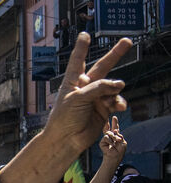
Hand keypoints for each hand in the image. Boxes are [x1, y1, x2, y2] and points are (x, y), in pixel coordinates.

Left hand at [43, 34, 130, 154]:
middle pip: (102, 67)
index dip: (82, 48)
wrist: (66, 139)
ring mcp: (96, 98)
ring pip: (113, 87)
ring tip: (112, 98)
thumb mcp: (78, 98)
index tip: (85, 35)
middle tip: (127, 41)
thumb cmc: (64, 117)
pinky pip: (116, 101)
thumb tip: (119, 84)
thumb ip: (99, 87)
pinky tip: (118, 107)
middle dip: (115, 55)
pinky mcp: (104, 108)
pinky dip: (118, 102)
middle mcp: (85, 87)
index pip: (78, 60)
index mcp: (73, 81)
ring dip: (115, 91)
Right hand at [99, 116, 126, 163]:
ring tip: (117, 141)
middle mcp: (110, 137)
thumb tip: (113, 131)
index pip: (115, 128)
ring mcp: (106, 139)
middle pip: (109, 128)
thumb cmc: (120, 151)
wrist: (115, 157)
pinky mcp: (102, 142)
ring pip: (109, 133)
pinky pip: (106, 137)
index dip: (115, 123)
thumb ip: (119, 135)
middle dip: (109, 122)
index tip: (114, 117)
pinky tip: (112, 145)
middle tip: (111, 117)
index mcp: (116, 136)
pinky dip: (110, 141)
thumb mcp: (123, 142)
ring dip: (114, 137)